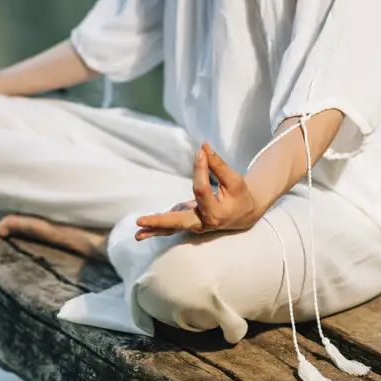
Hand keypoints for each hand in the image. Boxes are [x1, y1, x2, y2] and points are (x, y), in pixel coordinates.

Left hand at [135, 143, 259, 239]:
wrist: (243, 215)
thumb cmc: (239, 196)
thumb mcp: (234, 180)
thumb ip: (218, 165)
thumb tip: (203, 147)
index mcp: (217, 213)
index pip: (201, 189)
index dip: (200, 169)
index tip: (201, 153)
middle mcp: (203, 223)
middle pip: (178, 222)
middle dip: (159, 221)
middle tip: (140, 221)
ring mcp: (193, 225)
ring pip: (171, 228)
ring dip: (153, 229)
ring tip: (136, 233)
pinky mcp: (186, 222)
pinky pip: (170, 227)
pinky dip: (156, 229)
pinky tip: (140, 233)